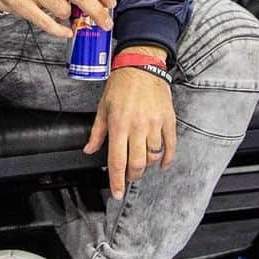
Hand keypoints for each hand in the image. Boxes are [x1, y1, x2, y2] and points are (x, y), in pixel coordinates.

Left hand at [84, 58, 176, 199]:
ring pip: (153, 156)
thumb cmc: (121, 84)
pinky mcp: (168, 120)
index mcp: (118, 124)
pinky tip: (161, 164)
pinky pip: (170, 145)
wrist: (142, 65)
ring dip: (146, 166)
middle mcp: (137, 126)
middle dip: (132, 176)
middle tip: (129, 177)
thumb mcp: (103, 107)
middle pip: (137, 164)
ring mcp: (155, 124)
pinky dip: (167, 159)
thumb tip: (88, 150)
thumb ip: (97, 132)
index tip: (117, 193)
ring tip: (141, 164)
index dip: (117, 181)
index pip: (117, 160)